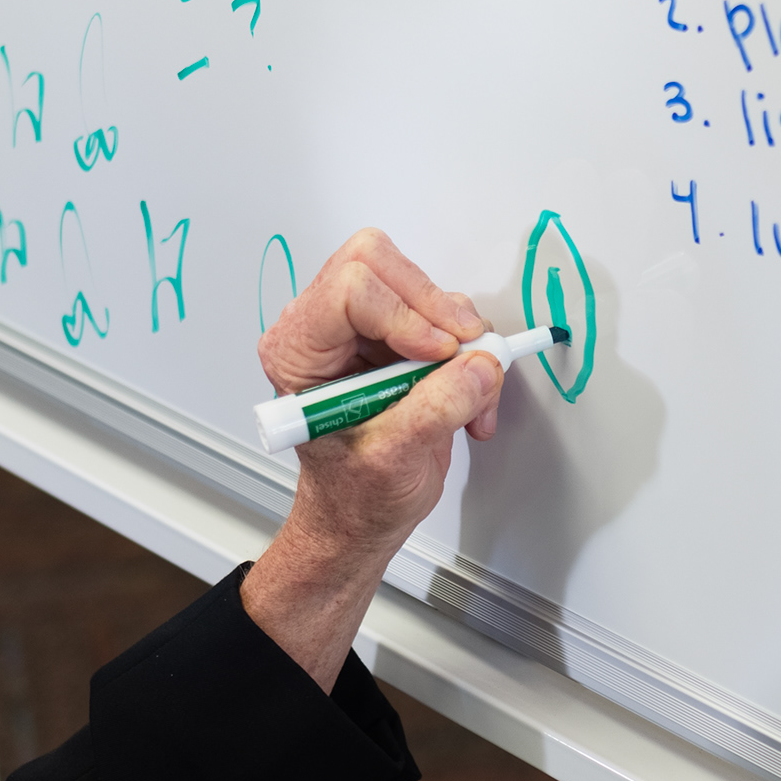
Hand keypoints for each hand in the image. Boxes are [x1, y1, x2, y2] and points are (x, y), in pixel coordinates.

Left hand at [241, 230, 501, 687]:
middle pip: (380, 263)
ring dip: (460, 336)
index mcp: (300, 349)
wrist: (361, 516)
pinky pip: (444, 313)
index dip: (405, 314)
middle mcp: (325, 328)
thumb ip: (436, 409)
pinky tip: (472, 396)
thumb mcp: (393, 460)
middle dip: (434, 307)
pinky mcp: (398, 336)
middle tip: (466, 354)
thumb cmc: (354, 495)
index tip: (439, 355)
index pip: (351, 287)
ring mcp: (363, 328)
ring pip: (419, 284)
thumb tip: (479, 366)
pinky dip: (471, 350)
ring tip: (472, 394)